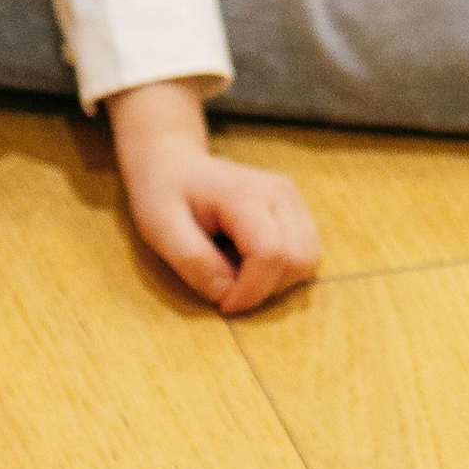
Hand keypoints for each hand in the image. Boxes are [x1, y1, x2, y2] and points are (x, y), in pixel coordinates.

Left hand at [106, 80, 322, 314]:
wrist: (174, 164)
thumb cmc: (163, 194)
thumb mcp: (161, 229)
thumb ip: (192, 261)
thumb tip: (227, 292)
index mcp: (244, 193)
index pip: (271, 253)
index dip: (251, 291)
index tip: (223, 304)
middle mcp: (279, 192)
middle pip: (297, 261)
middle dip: (264, 289)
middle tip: (226, 286)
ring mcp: (292, 199)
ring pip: (307, 261)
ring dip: (276, 282)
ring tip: (236, 270)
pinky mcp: (296, 210)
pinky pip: (306, 255)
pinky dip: (282, 272)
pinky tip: (249, 262)